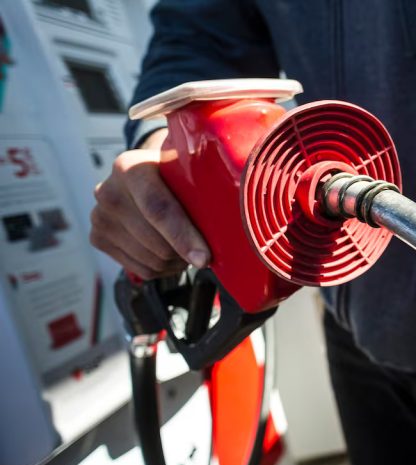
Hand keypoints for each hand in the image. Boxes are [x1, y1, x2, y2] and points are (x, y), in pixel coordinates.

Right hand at [90, 129, 209, 279]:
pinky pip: (140, 270)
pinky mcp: (98, 238)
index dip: (183, 237)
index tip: (205, 258)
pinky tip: (172, 253)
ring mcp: (99, 216)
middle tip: (204, 248)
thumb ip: (204, 184)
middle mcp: (108, 191)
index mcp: (131, 168)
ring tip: (188, 248)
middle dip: (185, 252)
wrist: (145, 175)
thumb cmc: (176, 174)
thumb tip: (241, 209)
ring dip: (176, 262)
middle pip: (156, 242)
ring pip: (150, 260)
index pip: (158, 209)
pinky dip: (163, 269)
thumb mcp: (188, 169)